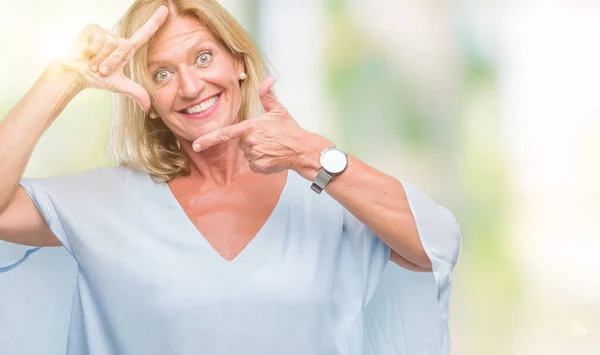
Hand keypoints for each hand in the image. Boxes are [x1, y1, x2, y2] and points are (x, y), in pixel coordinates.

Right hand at [57, 5, 168, 110]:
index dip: (155, 22)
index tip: (165, 9)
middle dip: (111, 63)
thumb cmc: (97, 78)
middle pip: (123, 48)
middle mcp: (118, 39)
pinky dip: (92, 51)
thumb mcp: (119, 86)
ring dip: (101, 59)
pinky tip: (86, 54)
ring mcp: (106, 33)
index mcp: (126, 50)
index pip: (144, 34)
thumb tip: (147, 107)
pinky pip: (99, 40)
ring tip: (93, 64)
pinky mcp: (93, 29)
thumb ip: (136, 93)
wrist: (76, 74)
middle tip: (101, 70)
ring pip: (110, 44)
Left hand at [192, 78, 327, 174]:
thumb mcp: (278, 110)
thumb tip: (268, 79)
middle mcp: (250, 142)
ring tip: (272, 147)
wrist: (302, 150)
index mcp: (251, 127)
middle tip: (268, 138)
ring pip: (248, 154)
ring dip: (257, 152)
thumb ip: (268, 95)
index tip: (196, 145)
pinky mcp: (260, 166)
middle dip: (251, 141)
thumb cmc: (290, 130)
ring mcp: (255, 155)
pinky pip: (254, 165)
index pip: (225, 133)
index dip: (208, 139)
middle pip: (241, 143)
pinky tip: (272, 156)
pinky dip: (261, 162)